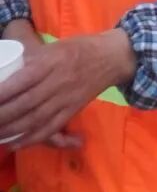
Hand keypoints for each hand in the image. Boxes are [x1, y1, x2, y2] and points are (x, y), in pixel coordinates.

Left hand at [0, 30, 135, 148]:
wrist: (111, 58)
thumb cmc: (78, 48)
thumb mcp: (53, 47)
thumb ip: (32, 60)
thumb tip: (7, 74)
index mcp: (51, 62)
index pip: (23, 80)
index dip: (4, 92)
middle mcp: (58, 82)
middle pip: (26, 103)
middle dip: (3, 115)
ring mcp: (66, 99)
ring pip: (36, 118)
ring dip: (12, 129)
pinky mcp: (73, 110)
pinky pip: (52, 127)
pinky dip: (32, 138)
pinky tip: (16, 144)